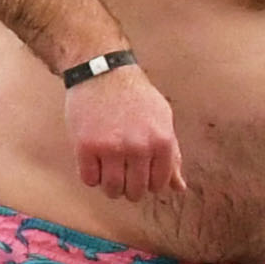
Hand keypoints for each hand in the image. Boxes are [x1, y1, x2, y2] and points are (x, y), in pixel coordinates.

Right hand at [64, 63, 183, 200]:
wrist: (102, 72)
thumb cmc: (135, 96)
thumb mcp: (162, 120)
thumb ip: (172, 155)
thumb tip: (179, 187)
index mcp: (161, 141)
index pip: (159, 184)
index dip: (149, 183)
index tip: (140, 174)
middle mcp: (138, 147)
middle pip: (135, 191)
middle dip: (129, 188)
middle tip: (122, 175)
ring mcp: (111, 148)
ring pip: (111, 189)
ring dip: (110, 187)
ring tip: (108, 172)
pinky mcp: (85, 147)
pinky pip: (89, 179)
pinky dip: (91, 176)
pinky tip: (94, 162)